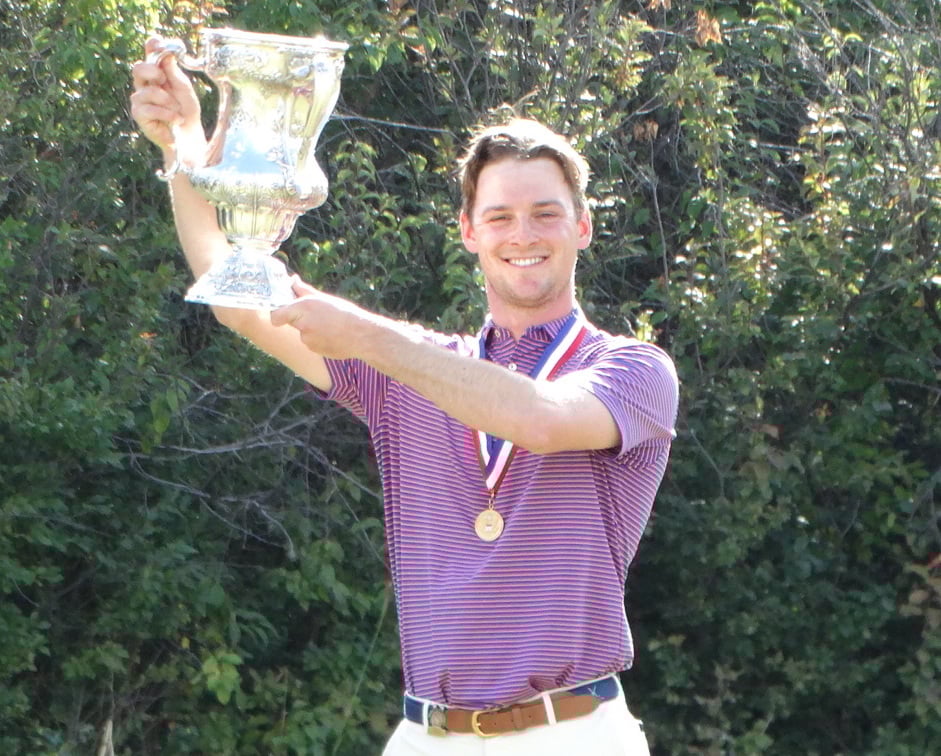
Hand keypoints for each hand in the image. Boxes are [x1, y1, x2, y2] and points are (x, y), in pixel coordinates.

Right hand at [130, 37, 205, 163]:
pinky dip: (166, 114)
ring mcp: (140, 99)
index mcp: (157, 75)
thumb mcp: (184, 90)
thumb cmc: (186, 112)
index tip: (156, 41)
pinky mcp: (139, 115)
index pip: (150, 56)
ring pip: (147, 91)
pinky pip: (149, 108)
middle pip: (138, 68)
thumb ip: (175, 74)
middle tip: (164, 80)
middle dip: (152, 71)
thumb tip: (167, 55)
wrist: (188, 137)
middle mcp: (145, 85)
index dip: (151, 47)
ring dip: (167, 101)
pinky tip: (175, 120)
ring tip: (177, 111)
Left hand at [270, 278, 377, 360]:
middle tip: (318, 317)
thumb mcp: (324, 298)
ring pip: (303, 334)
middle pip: (292, 323)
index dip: (278, 315)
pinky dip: (319, 341)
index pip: (276, 315)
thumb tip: (293, 280)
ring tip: (330, 327)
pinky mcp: (314, 350)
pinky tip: (332, 336)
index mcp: (303, 307)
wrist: (361, 335)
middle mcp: (302, 324)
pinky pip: (311, 344)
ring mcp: (307, 340)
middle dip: (300, 320)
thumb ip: (304, 290)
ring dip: (312, 331)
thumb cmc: (345, 314)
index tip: (283, 313)